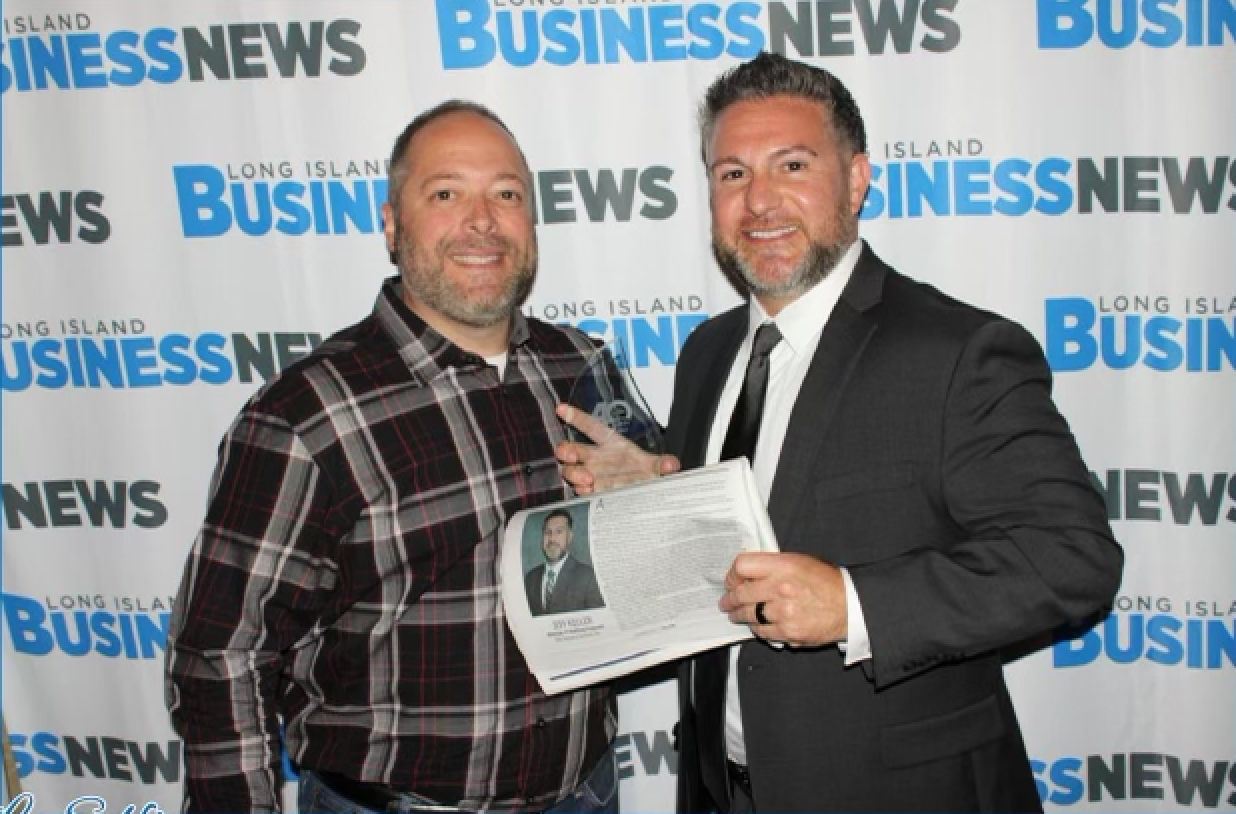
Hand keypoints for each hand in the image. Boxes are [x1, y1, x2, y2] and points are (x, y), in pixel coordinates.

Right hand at [555, 404, 679, 493]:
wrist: (648, 494)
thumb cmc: (647, 474)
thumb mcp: (658, 466)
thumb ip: (664, 464)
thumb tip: (671, 464)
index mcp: (610, 443)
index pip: (590, 426)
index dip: (576, 417)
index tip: (562, 409)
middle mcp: (596, 457)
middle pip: (571, 449)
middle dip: (566, 450)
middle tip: (572, 456)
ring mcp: (591, 475)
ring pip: (570, 469)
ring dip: (573, 473)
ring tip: (587, 479)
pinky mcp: (591, 492)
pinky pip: (578, 489)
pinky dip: (580, 490)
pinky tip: (587, 490)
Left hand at [719, 552, 847, 646]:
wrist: (850, 606)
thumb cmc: (826, 582)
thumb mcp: (799, 561)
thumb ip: (772, 564)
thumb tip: (747, 572)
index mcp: (783, 565)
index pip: (742, 565)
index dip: (733, 573)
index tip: (732, 579)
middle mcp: (780, 588)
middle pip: (741, 593)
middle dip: (730, 598)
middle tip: (726, 601)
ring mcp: (783, 612)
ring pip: (748, 614)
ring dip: (738, 615)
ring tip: (734, 614)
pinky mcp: (788, 632)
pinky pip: (762, 631)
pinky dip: (756, 628)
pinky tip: (756, 625)